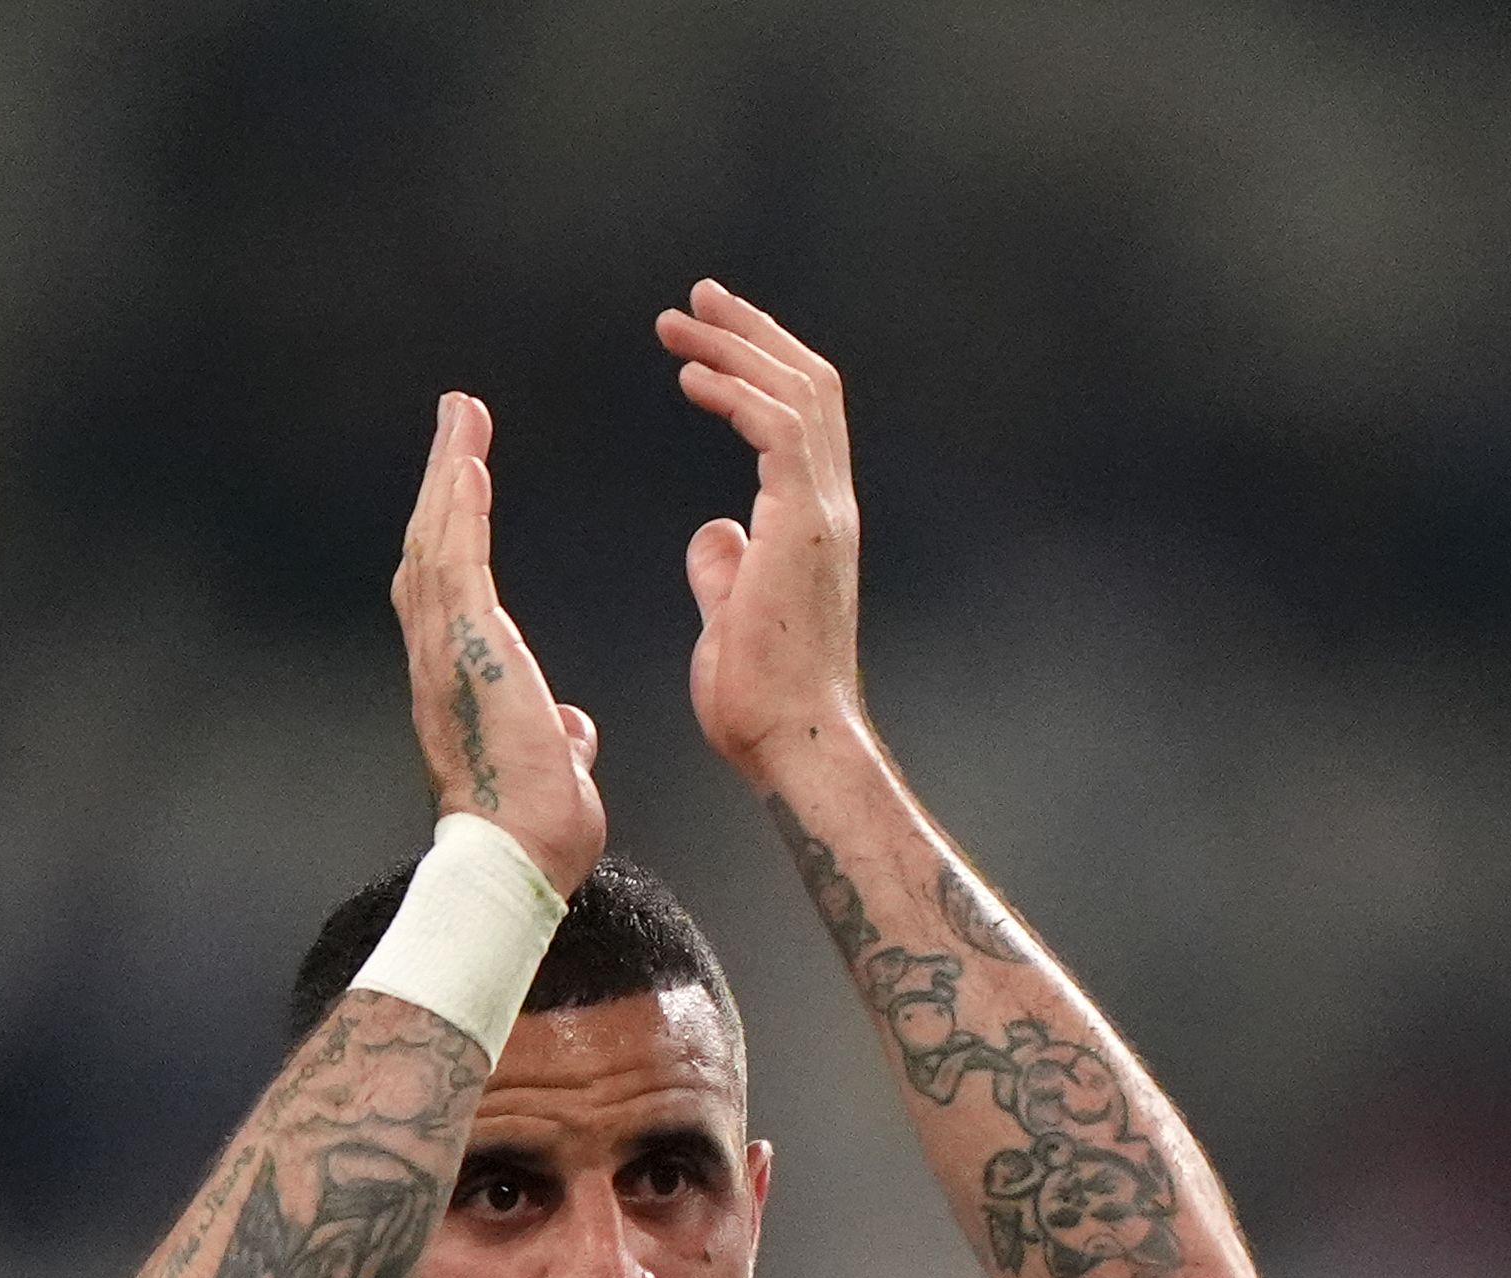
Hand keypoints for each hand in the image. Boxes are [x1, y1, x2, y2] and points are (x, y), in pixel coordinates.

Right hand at [391, 393, 604, 901]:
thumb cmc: (534, 834)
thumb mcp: (553, 771)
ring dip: (449, 475)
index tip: (466, 481)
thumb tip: (572, 733)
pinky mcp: (467, 653)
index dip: (453, 529)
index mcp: (462, 684)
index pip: (451, 589)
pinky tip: (470, 463)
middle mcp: (439, 661)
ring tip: (462, 417)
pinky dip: (462, 511)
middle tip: (457, 420)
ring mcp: (445, 655)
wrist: (516, 864)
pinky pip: (459, 565)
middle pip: (430, 549)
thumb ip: (558, 739)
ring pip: (437, 544)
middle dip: (442, 481)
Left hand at [657, 282, 865, 782]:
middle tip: (697, 298)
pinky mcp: (802, 524)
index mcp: (814, 525)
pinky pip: (775, 428)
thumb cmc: (762, 703)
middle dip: (750, 334)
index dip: (755, 372)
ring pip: (796, 392)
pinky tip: (689, 375)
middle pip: (806, 386)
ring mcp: (822, 513)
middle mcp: (829, 507)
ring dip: (736, 346)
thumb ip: (725, 567)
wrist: (793, 746)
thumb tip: (713, 531)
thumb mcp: (731, 617)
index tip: (703, 348)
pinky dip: (734, 392)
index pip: (799, 421)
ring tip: (681, 319)